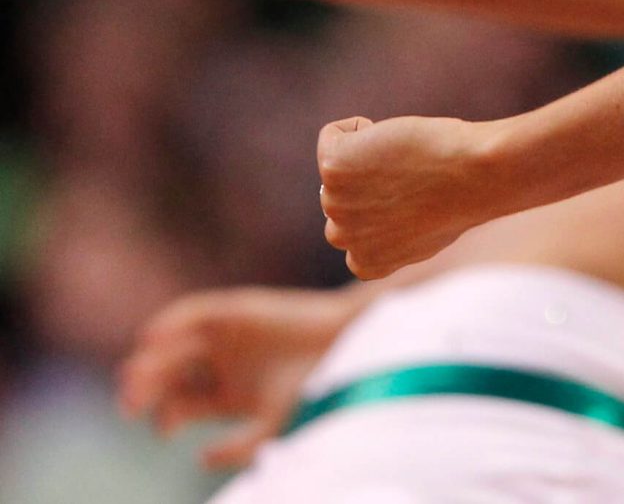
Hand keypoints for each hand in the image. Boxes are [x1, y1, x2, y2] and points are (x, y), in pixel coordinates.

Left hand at [119, 285, 359, 467]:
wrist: (348, 345)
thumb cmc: (317, 390)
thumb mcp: (275, 426)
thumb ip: (240, 447)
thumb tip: (200, 456)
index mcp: (227, 397)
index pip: (179, 408)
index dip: (164, 419)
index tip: (165, 430)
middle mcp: (220, 366)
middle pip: (168, 377)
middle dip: (144, 391)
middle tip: (131, 405)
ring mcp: (226, 336)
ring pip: (174, 347)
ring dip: (152, 360)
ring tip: (136, 376)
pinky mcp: (236, 310)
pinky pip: (194, 312)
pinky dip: (171, 320)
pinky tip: (153, 338)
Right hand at [317, 115, 504, 279]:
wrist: (477, 175)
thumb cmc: (464, 194)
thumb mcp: (424, 227)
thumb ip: (393, 229)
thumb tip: (379, 205)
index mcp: (367, 262)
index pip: (353, 236)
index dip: (382, 208)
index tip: (414, 200)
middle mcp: (343, 238)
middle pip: (343, 198)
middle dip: (371, 183)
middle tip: (415, 175)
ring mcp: (334, 202)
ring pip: (339, 168)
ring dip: (367, 156)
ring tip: (407, 158)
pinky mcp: (334, 168)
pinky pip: (333, 135)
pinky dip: (357, 127)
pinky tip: (391, 134)